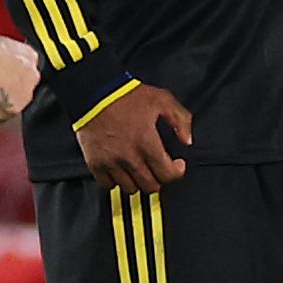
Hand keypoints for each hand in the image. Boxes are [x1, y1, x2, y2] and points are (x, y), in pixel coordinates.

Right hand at [76, 83, 192, 191]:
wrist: (94, 93)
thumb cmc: (125, 95)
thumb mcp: (162, 99)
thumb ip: (180, 119)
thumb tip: (187, 139)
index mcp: (147, 142)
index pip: (167, 174)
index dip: (177, 172)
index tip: (177, 165)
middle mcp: (129, 156)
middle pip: (150, 186)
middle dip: (159, 178)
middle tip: (158, 168)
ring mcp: (111, 162)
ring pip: (131, 188)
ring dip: (138, 181)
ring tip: (140, 170)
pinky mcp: (95, 163)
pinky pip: (108, 185)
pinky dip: (116, 181)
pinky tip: (121, 170)